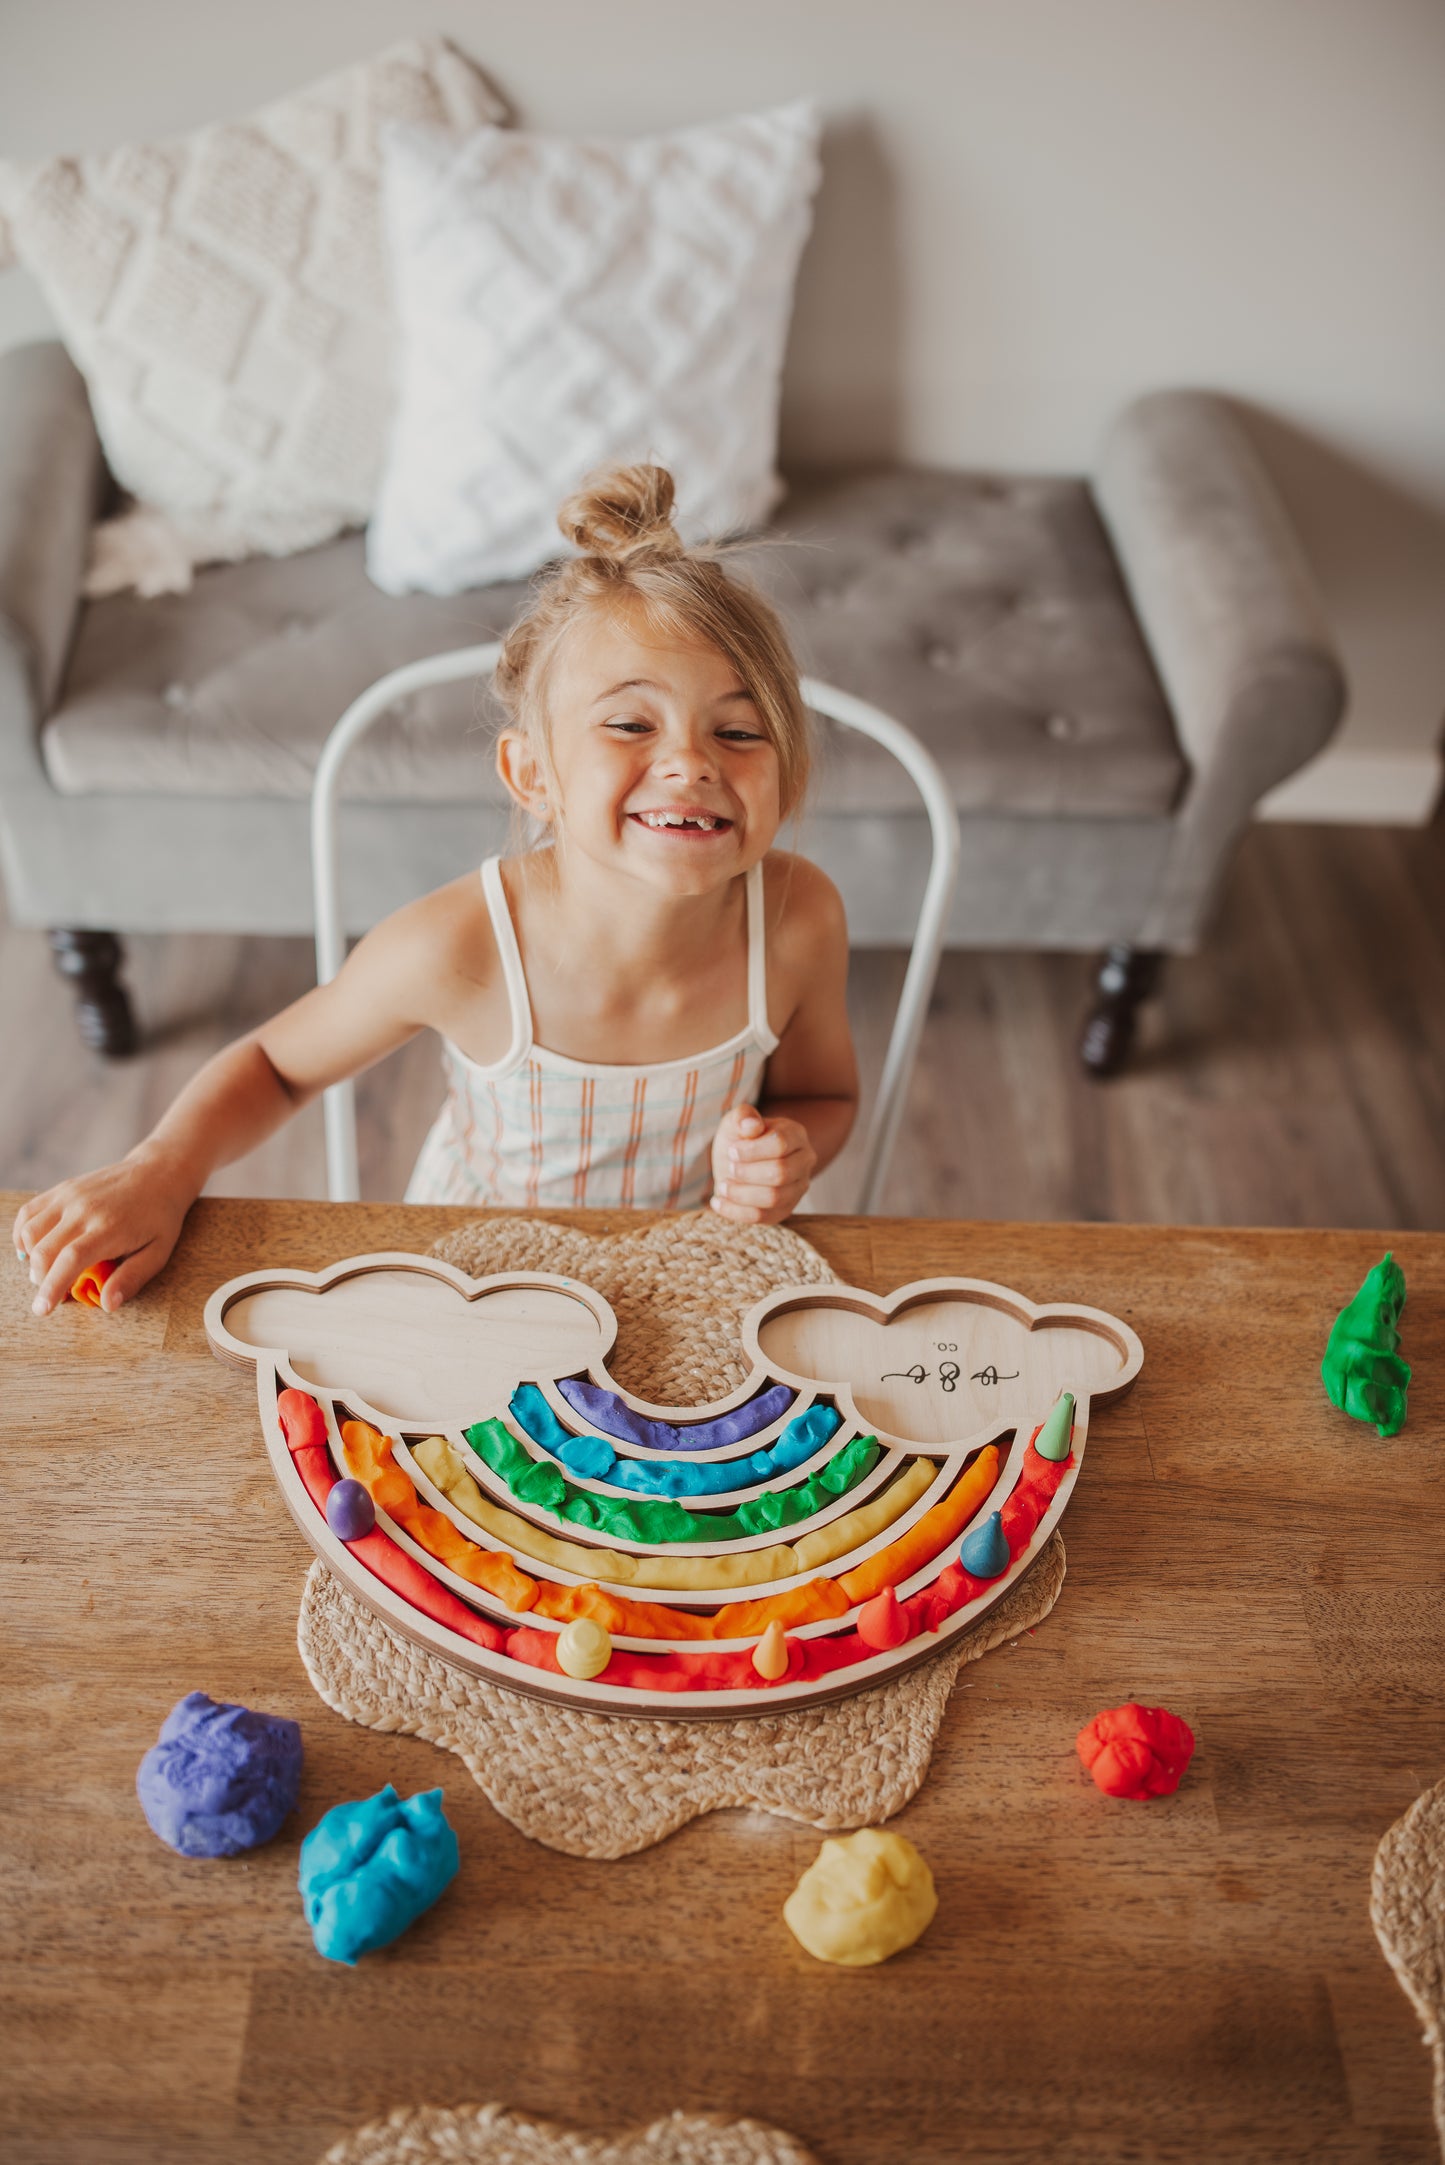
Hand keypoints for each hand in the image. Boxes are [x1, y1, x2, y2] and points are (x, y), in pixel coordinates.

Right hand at [12, 1145, 194, 1316]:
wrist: (157, 1173)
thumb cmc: (160, 1218)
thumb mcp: (158, 1252)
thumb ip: (132, 1278)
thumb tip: (107, 1304)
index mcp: (110, 1228)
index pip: (70, 1259)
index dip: (52, 1286)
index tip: (42, 1309)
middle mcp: (84, 1209)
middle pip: (44, 1250)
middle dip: (41, 1279)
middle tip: (54, 1292)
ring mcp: (70, 1196)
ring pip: (30, 1232)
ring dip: (32, 1259)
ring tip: (48, 1271)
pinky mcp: (62, 1189)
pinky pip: (29, 1213)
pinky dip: (23, 1235)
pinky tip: (34, 1249)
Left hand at [709, 1104, 815, 1225]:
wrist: (737, 1163)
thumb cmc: (739, 1140)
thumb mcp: (736, 1122)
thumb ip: (743, 1116)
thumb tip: (752, 1125)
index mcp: (796, 1135)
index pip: (780, 1144)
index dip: (752, 1150)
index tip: (731, 1150)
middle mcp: (804, 1162)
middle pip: (781, 1173)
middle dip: (747, 1173)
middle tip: (728, 1169)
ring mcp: (798, 1188)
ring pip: (774, 1198)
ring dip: (741, 1194)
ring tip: (721, 1187)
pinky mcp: (784, 1210)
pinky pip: (763, 1217)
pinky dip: (736, 1212)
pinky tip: (718, 1202)